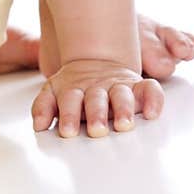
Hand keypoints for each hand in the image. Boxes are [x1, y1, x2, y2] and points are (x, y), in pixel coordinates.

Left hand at [31, 58, 163, 137]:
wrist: (96, 60)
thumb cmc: (75, 88)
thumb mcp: (53, 92)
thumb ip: (44, 107)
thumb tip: (39, 125)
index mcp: (74, 89)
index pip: (70, 100)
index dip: (68, 115)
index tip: (67, 132)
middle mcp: (97, 88)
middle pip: (96, 100)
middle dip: (96, 115)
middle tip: (96, 130)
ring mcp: (119, 86)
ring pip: (122, 96)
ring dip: (123, 110)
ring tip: (124, 125)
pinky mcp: (139, 87)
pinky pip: (150, 90)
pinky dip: (154, 100)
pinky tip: (152, 113)